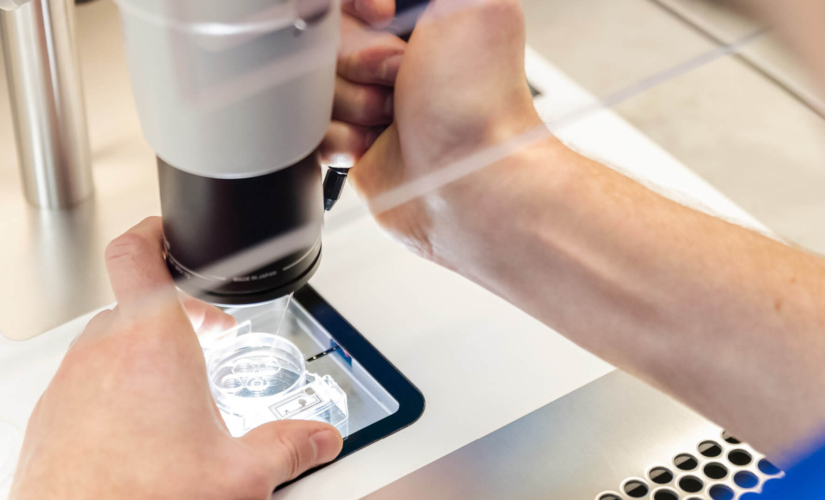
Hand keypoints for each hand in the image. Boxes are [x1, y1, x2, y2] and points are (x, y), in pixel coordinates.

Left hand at [10, 218, 342, 499]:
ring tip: (176, 388)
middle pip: (135, 303)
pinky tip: (139, 426)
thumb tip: (320, 439)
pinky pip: (86, 379)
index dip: (152, 231)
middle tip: (205, 335)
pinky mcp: (51, 415)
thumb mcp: (239, 474)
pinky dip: (114, 384)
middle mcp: (103, 352)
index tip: (167, 232)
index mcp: (152, 343)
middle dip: (174, 312)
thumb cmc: (143, 498)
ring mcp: (71, 383)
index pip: (137, 254)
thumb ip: (288, 447)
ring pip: (109, 341)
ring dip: (143, 349)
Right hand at [323, 0, 544, 258]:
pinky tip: (373, 142)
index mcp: (418, 15)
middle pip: (322, 33)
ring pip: (311, 81)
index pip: (348, 1)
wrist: (469, 186)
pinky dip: (336, 136)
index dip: (355, 7)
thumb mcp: (471, 1)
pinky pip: (307, 125)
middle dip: (356, 57)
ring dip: (348, 101)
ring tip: (392, 117)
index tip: (382, 14)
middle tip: (399, 76)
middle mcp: (391, 52)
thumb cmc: (478, 102)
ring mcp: (367, 96)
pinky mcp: (349, 138)